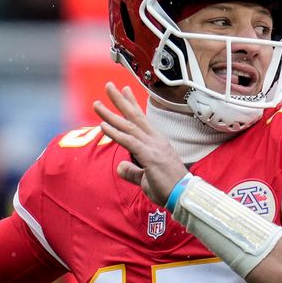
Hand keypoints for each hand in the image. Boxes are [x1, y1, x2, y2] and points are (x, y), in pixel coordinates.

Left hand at [93, 82, 188, 204]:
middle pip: (134, 116)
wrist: (184, 196)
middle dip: (120, 100)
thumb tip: (120, 167)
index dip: (132, 104)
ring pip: (128, 126)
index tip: (124, 90)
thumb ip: (133, 171)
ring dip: (111, 114)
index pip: (142, 119)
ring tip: (97, 104)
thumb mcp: (146, 178)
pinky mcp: (150, 156)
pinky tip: (103, 125)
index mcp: (157, 142)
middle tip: (108, 86)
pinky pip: (129, 141)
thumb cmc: (168, 188)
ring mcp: (153, 146)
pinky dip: (115, 133)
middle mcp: (155, 140)